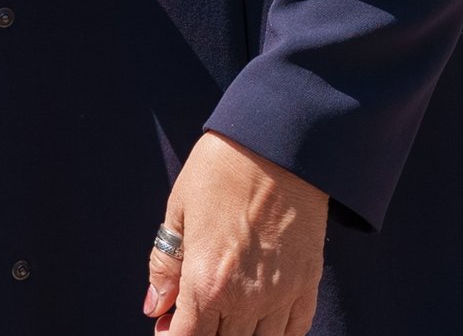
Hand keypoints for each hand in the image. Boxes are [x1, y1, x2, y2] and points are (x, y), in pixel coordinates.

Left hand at [144, 131, 325, 334]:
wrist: (279, 145)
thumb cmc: (221, 170)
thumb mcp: (179, 210)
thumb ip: (165, 265)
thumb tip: (154, 306)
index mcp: (206, 281)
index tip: (167, 324)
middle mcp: (246, 299)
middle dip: (201, 335)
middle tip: (191, 315)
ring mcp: (281, 296)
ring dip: (236, 335)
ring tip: (222, 315)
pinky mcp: (307, 286)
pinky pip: (293, 332)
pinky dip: (273, 334)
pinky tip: (257, 319)